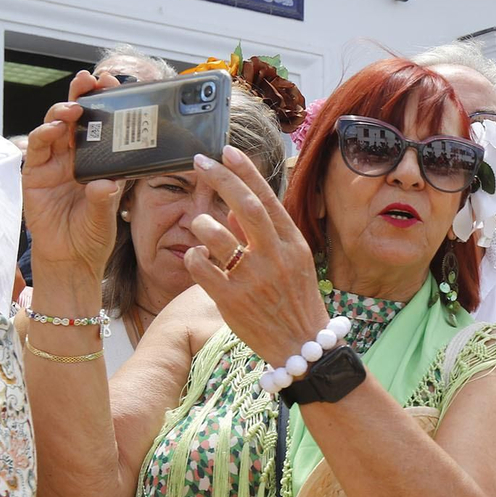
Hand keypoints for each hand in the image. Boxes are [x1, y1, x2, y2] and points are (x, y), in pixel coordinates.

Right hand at [20, 71, 122, 278]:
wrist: (70, 258)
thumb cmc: (92, 234)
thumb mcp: (107, 216)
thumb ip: (106, 197)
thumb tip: (108, 183)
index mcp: (98, 161)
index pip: (103, 127)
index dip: (106, 104)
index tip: (116, 85)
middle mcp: (75, 157)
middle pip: (76, 119)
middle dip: (82, 96)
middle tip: (91, 80)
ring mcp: (53, 164)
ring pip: (54, 127)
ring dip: (62, 112)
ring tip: (74, 107)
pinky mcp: (34, 174)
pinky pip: (37, 150)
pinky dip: (43, 135)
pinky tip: (53, 129)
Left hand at [183, 146, 329, 365]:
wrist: (302, 346)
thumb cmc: (295, 301)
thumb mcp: (291, 264)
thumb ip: (265, 236)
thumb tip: (234, 211)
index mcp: (291, 244)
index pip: (267, 198)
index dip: (245, 171)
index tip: (225, 150)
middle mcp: (274, 257)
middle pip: (245, 206)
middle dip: (220, 178)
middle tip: (200, 161)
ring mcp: (253, 278)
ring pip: (215, 234)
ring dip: (201, 223)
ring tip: (199, 224)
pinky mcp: (231, 300)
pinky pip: (200, 266)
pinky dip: (193, 256)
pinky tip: (197, 259)